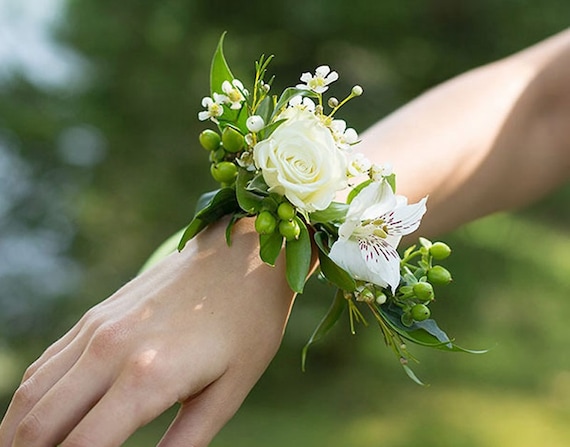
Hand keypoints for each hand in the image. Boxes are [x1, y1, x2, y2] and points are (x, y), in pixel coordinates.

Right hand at [0, 219, 294, 445]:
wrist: (242, 255)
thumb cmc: (248, 324)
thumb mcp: (229, 391)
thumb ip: (186, 442)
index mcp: (149, 376)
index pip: (83, 446)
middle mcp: (111, 349)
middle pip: (40, 424)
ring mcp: (99, 327)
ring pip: (32, 393)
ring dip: (19, 432)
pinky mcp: (97, 314)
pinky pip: (48, 363)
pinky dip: (31, 397)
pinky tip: (37, 416)